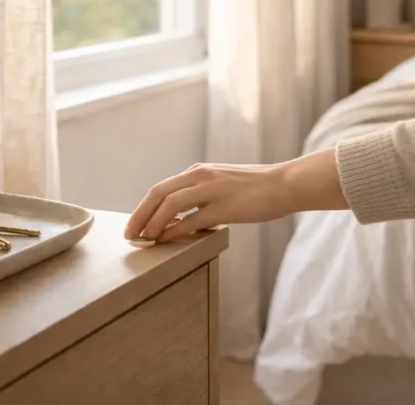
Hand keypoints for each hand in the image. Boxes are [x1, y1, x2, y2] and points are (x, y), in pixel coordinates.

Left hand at [124, 148, 346, 243]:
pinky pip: (191, 219)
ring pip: (170, 204)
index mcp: (199, 172)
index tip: (134, 225)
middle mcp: (201, 176)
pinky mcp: (225, 207)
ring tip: (145, 240)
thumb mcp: (223, 187)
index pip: (161, 188)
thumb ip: (201, 198)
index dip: (144, 208)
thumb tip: (180, 219)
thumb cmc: (256, 190)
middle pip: (158, 193)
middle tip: (129, 235)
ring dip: (153, 223)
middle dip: (140, 215)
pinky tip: (166, 240)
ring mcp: (212, 190)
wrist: (285, 184)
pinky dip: (174, 230)